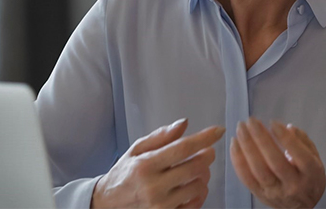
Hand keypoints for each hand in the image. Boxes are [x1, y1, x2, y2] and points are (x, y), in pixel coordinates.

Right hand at [91, 118, 223, 208]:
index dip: (204, 138)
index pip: (182, 148)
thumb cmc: (124, 174)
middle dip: (207, 156)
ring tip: (197, 170)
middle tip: (207, 152)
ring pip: (198, 186)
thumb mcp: (136, 150)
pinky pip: (195, 204)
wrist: (106, 205)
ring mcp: (160, 205)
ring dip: (204, 175)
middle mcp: (153, 186)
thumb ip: (160, 136)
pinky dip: (199, 193)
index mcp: (145, 165)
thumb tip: (184, 123)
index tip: (219, 130)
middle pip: (195, 167)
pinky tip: (192, 186)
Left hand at [230, 117, 325, 208]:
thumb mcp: (315, 157)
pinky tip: (234, 144)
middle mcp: (293, 184)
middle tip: (251, 121)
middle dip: (261, 139)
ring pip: (258, 170)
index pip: (298, 154)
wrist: (306, 207)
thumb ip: (303, 141)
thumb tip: (287, 127)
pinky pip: (246, 178)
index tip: (273, 122)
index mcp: (310, 173)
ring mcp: (275, 192)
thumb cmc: (310, 176)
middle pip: (275, 162)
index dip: (285, 138)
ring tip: (240, 129)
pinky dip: (238, 161)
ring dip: (246, 147)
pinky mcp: (261, 196)